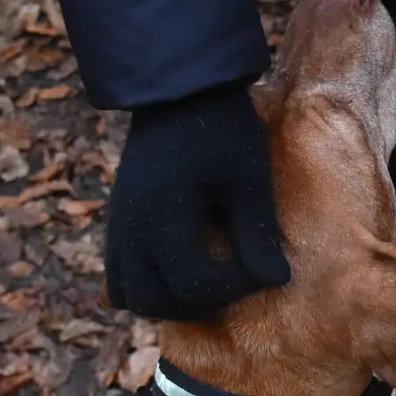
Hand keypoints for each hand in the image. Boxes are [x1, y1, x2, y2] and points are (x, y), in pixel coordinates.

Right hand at [104, 83, 290, 319]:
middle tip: (233, 281)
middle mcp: (130, 230)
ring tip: (208, 281)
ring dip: (167, 300)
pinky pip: (121, 274)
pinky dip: (148, 283)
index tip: (262, 267)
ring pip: (129, 294)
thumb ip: (256, 234)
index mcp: (161, 219)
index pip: (191, 285)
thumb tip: (277, 281)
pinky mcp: (119, 222)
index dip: (233, 288)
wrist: (180, 92)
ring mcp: (119, 227)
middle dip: (196, 303)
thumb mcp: (247, 180)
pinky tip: (184, 270)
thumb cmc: (221, 130)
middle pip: (151, 302)